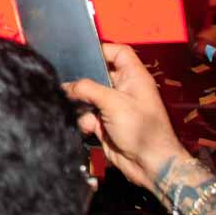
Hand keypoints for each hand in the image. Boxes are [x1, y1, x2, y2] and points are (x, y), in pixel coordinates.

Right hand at [64, 43, 185, 192]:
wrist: (149, 164)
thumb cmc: (141, 128)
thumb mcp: (113, 102)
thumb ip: (87, 89)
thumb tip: (66, 86)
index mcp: (134, 77)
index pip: (119, 52)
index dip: (102, 50)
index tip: (81, 53)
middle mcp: (123, 89)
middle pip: (97, 74)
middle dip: (83, 81)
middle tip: (67, 81)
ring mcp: (113, 107)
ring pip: (87, 97)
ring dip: (81, 105)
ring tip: (81, 111)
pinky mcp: (105, 124)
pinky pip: (86, 115)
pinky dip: (84, 121)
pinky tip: (90, 129)